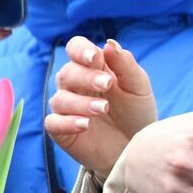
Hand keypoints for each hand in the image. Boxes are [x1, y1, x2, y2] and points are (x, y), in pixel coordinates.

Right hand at [43, 37, 156, 180]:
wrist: (137, 149)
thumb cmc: (136, 114)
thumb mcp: (139, 88)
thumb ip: (126, 66)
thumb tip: (110, 43)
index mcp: (91, 68)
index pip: (75, 48)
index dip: (80, 50)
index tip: (94, 58)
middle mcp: (74, 85)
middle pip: (67, 73)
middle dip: (85, 77)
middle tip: (107, 85)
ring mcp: (66, 108)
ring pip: (60, 98)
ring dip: (81, 102)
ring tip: (103, 109)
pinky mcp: (61, 130)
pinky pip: (53, 122)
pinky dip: (67, 122)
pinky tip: (85, 124)